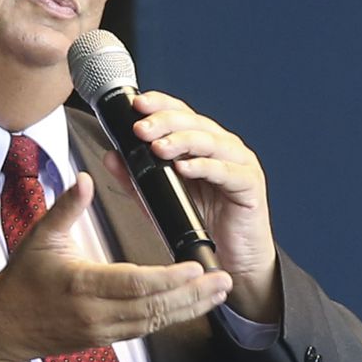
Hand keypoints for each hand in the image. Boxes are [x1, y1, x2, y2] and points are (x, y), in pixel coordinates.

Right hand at [0, 173, 232, 361]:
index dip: (170, 277)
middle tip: (222, 279)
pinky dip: (170, 317)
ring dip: (189, 308)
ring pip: (155, 323)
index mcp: (81, 283)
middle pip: (155, 307)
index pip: (135, 284)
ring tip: (217, 292)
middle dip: (193, 295)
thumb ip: (67, 206)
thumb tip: (85, 178)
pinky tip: (189, 306)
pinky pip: (145, 330)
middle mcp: (96, 312)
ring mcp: (103, 330)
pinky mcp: (106, 340)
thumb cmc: (24, 278)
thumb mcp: (41, 235)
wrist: (6, 322)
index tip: (195, 265)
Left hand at [106, 91, 279, 322]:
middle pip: (192, 121)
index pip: (179, 112)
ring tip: (158, 147)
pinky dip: (203, 166)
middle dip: (163, 121)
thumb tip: (111, 156)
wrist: (232, 258)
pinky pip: (226, 170)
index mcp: (200, 141)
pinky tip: (184, 167)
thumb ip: (134, 177)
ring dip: (181, 140)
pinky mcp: (250, 184)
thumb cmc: (201, 222)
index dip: (159, 104)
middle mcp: (221, 145)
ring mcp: (238, 162)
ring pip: (209, 140)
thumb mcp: (158, 197)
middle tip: (140, 129)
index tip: (136, 104)